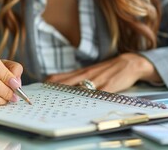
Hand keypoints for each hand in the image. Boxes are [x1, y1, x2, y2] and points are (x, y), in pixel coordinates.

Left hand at [46, 53, 161, 91]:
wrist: (129, 63)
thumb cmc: (108, 70)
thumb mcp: (91, 72)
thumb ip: (78, 78)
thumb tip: (60, 84)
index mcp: (81, 73)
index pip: (59, 78)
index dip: (47, 85)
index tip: (38, 91)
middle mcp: (86, 76)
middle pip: (65, 84)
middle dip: (53, 92)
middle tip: (42, 100)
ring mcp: (97, 81)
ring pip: (79, 88)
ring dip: (68, 95)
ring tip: (56, 102)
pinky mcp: (108, 87)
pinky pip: (97, 93)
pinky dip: (89, 98)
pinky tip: (82, 104)